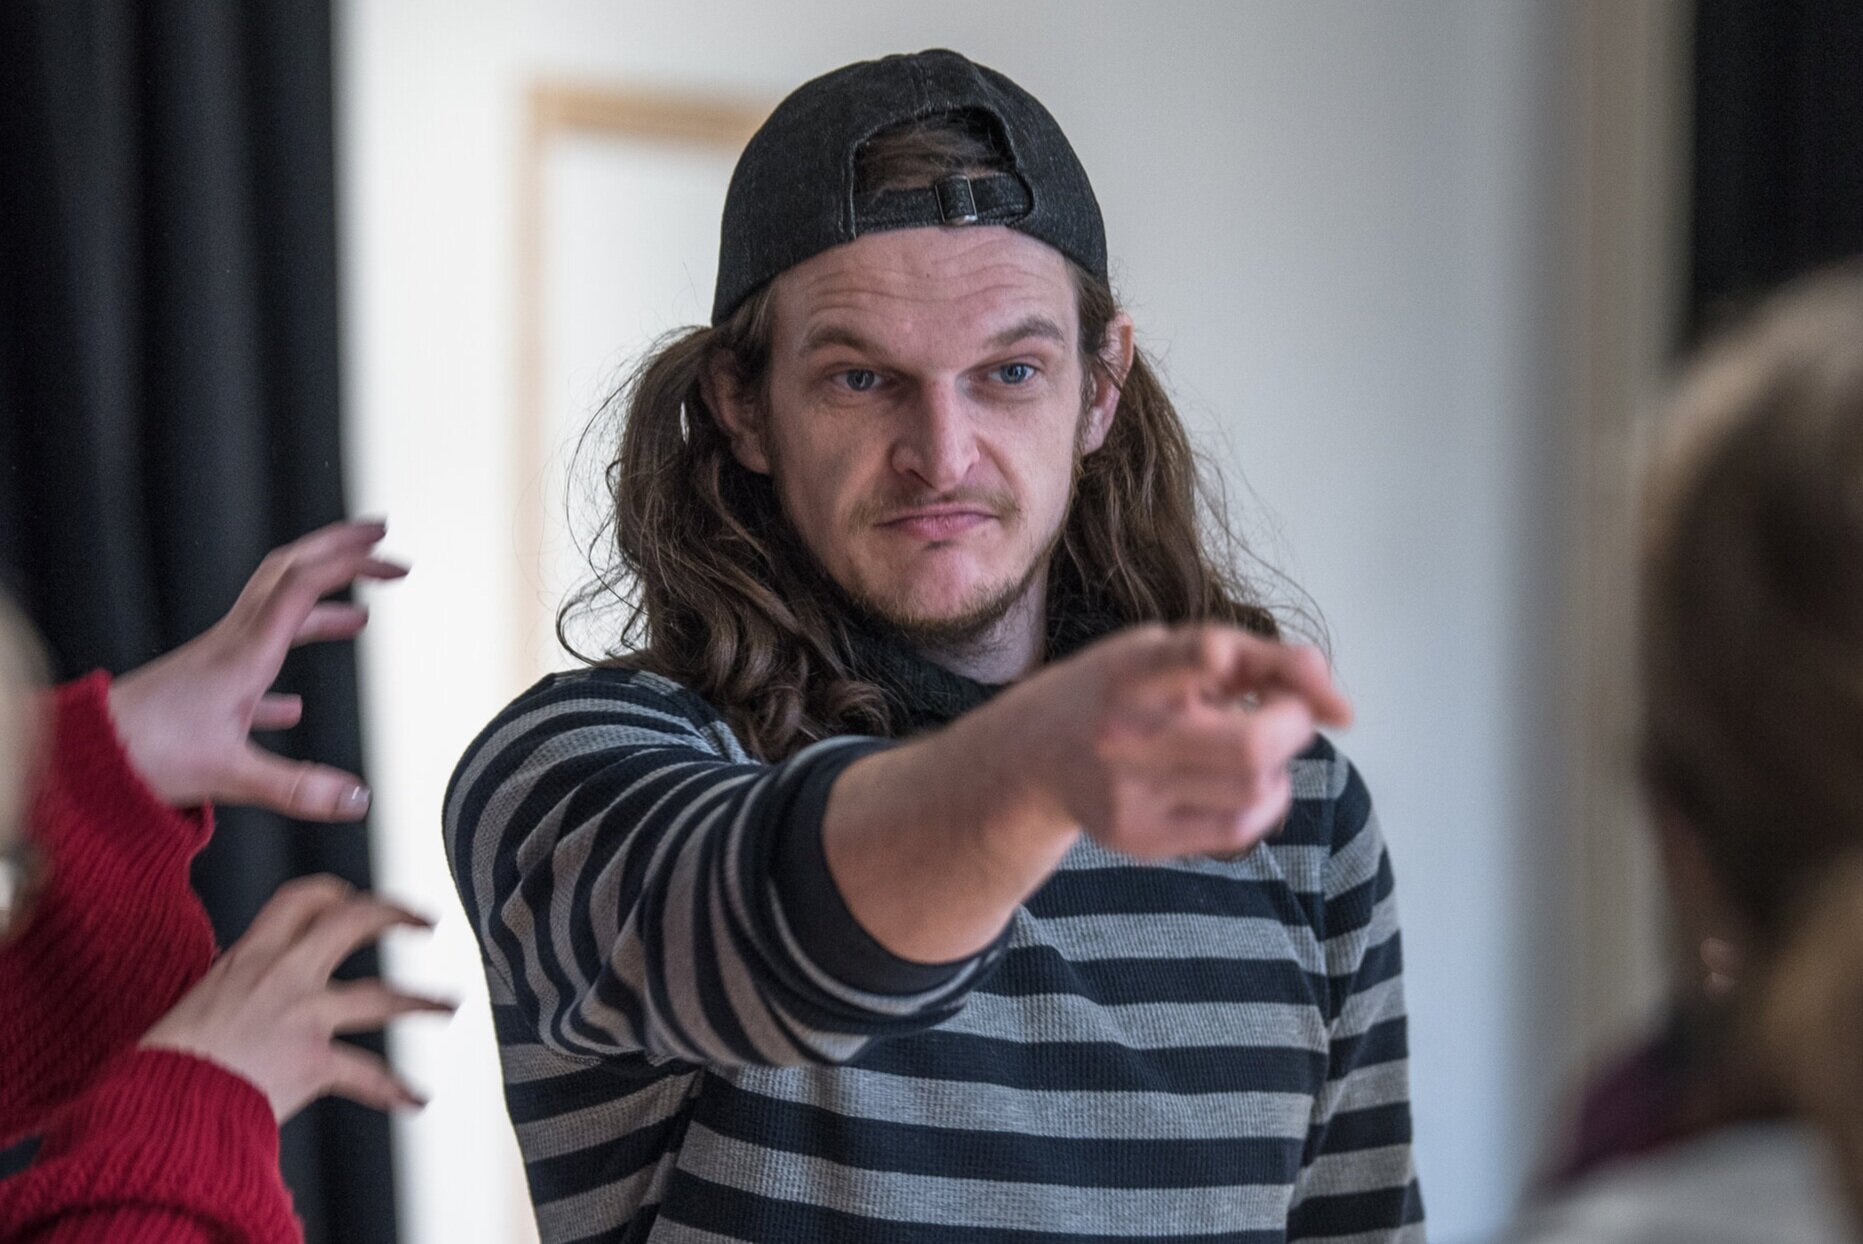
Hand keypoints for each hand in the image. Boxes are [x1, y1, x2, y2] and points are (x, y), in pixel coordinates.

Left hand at [107, 519, 406, 818]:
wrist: (82, 756)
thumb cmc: (142, 753)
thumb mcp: (231, 774)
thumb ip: (300, 787)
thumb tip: (356, 796)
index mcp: (247, 652)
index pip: (304, 584)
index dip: (349, 563)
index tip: (389, 558)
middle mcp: (233, 643)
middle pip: (289, 573)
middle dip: (338, 550)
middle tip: (379, 539)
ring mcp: (217, 661)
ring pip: (276, 614)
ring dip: (322, 606)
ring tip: (359, 617)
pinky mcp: (204, 687)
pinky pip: (254, 666)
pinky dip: (279, 675)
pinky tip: (294, 708)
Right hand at [141, 875, 452, 1120]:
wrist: (157, 1106)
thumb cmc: (168, 1063)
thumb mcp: (198, 1002)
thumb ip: (234, 986)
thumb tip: (241, 983)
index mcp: (250, 956)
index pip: (301, 899)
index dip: (337, 893)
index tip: (356, 897)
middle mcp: (283, 975)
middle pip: (354, 922)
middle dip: (396, 915)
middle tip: (425, 921)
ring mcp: (303, 1016)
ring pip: (382, 996)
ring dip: (421, 1001)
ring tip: (448, 1005)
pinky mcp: (314, 1062)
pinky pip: (368, 1075)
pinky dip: (395, 1089)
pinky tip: (416, 1099)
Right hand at [1020, 624, 1351, 859]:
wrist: (1037, 754)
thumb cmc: (1124, 688)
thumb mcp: (1172, 647)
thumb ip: (1262, 658)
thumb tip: (1345, 711)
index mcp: (1129, 671)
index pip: (1193, 658)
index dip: (1221, 660)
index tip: (1229, 659)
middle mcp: (1124, 735)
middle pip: (1251, 748)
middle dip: (1294, 724)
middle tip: (1285, 710)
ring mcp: (1130, 794)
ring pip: (1257, 790)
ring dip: (1279, 763)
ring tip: (1253, 743)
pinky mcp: (1140, 837)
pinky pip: (1240, 828)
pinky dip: (1264, 800)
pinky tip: (1242, 780)